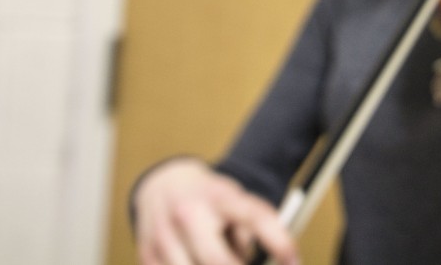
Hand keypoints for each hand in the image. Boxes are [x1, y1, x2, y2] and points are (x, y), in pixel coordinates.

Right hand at [133, 158, 298, 264]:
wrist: (164, 184)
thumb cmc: (208, 197)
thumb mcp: (236, 200)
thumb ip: (249, 230)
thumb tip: (258, 263)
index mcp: (220, 197)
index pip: (256, 218)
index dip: (279, 242)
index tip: (293, 260)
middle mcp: (189, 214)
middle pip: (218, 260)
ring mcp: (164, 235)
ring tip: (222, 257)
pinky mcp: (147, 254)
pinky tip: (197, 260)